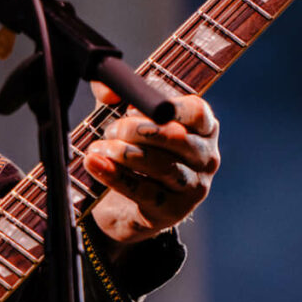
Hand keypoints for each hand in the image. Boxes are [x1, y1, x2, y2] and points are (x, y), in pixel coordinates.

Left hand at [80, 83, 219, 245]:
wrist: (126, 204)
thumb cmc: (135, 150)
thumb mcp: (126, 117)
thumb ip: (117, 95)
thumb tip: (108, 90)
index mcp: (204, 129)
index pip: (197, 111)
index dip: (165, 105)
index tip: (131, 107)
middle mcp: (207, 157)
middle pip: (177, 138)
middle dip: (138, 130)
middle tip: (110, 129)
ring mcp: (194, 187)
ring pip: (162, 167)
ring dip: (125, 153)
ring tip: (98, 147)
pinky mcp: (174, 211)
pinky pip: (144, 192)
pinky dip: (115, 176)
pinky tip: (95, 164)